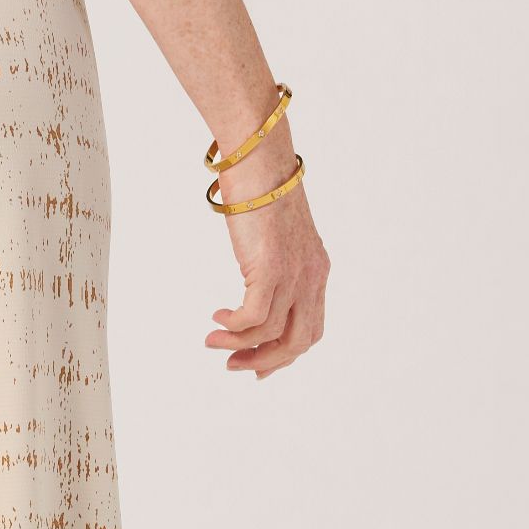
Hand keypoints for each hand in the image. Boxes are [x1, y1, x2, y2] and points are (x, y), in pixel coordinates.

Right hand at [203, 129, 329, 379]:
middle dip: (265, 360)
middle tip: (233, 365)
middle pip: (299, 341)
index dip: (284, 355)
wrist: (258, 163)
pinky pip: (254, 317)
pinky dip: (233, 325)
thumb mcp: (271, 237)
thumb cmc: (259, 190)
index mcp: (316, 271)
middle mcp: (311, 277)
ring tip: (212, 341)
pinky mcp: (271, 269)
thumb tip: (252, 281)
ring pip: (273, 333)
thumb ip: (269, 263)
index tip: (255, 365)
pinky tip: (216, 318)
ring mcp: (294, 274)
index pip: (310, 329)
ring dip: (238, 344)